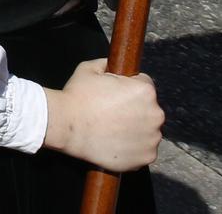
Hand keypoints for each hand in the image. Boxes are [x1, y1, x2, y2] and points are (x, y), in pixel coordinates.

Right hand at [42, 58, 162, 171]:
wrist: (66, 126)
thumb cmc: (77, 97)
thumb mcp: (89, 69)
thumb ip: (108, 64)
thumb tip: (113, 65)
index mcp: (145, 90)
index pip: (145, 85)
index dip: (129, 88)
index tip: (116, 96)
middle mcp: (155, 114)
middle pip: (149, 109)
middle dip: (135, 109)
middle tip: (112, 114)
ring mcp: (152, 138)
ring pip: (148, 130)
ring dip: (135, 129)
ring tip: (112, 130)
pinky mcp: (146, 157)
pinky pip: (144, 150)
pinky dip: (133, 148)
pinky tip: (116, 142)